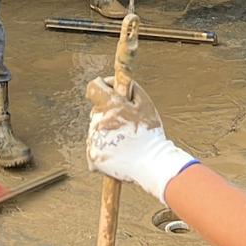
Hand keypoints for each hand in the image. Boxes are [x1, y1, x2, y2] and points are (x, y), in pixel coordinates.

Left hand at [86, 77, 198, 202]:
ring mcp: (94, 140)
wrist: (152, 164)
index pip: (93, 87)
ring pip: (96, 129)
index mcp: (110, 106)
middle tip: (125, 122)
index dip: (103, 87)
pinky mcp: (93, 156)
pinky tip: (119, 151)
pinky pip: (95, 147)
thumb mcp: (145, 104)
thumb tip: (119, 81)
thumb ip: (130, 88)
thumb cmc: (150, 133)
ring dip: (107, 131)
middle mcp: (98, 122)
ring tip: (125, 139)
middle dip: (108, 112)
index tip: (112, 92)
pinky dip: (104, 148)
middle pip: (97, 111)